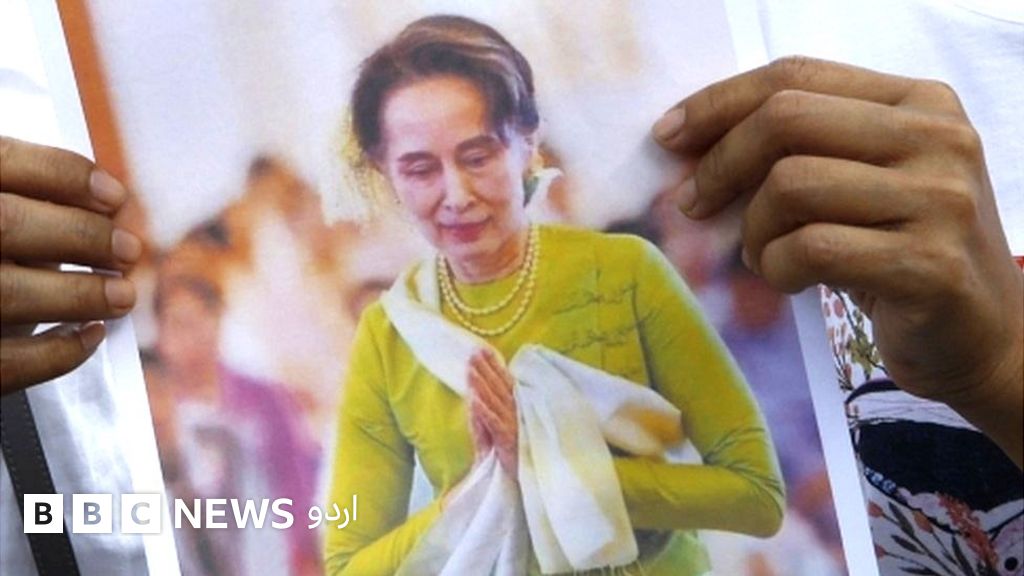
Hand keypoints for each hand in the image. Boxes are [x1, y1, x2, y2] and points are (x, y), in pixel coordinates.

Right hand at [1, 136, 141, 393]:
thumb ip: (6, 189)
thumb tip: (91, 205)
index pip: (1, 161)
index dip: (65, 175)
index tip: (112, 195)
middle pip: (8, 224)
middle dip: (84, 237)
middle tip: (127, 250)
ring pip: (7, 296)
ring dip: (81, 296)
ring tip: (120, 295)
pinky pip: (3, 365)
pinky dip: (56, 354)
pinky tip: (87, 337)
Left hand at [468, 348, 517, 476]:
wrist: (529, 482)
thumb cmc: (521, 455)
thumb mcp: (509, 431)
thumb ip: (499, 413)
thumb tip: (483, 394)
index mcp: (520, 409)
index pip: (505, 383)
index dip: (494, 366)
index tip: (483, 350)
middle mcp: (518, 413)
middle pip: (498, 388)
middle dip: (485, 369)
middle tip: (473, 353)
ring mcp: (513, 426)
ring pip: (494, 401)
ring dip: (482, 384)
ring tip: (470, 369)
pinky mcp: (507, 441)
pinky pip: (493, 423)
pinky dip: (483, 410)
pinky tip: (473, 399)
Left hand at [653, 57, 1022, 466]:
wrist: (982, 335)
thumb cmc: (899, 251)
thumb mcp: (860, 183)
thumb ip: (800, 150)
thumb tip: (690, 145)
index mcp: (917, 102)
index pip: (797, 76)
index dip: (719, 102)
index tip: (669, 136)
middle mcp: (937, 137)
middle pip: (786, 120)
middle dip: (720, 165)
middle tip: (693, 206)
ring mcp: (941, 200)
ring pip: (791, 185)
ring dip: (752, 230)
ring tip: (763, 256)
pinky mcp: (930, 265)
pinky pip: (810, 249)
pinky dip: (776, 268)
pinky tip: (787, 281)